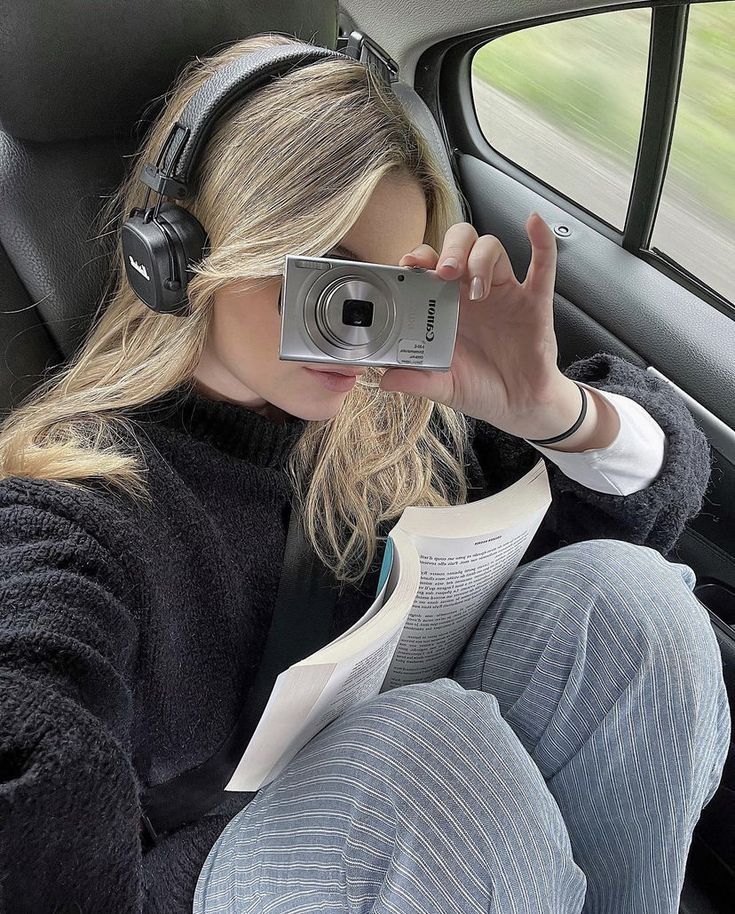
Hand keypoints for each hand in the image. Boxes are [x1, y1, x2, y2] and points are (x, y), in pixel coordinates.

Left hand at [379, 213, 569, 437]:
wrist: (519, 407)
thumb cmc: (480, 389)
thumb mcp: (443, 387)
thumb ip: (416, 380)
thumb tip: (384, 379)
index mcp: (446, 305)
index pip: (429, 265)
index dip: (419, 257)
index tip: (408, 264)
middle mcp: (472, 291)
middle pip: (460, 244)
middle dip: (452, 249)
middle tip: (446, 271)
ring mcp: (504, 292)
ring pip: (492, 248)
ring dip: (482, 259)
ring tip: (477, 289)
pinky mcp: (534, 301)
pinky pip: (542, 265)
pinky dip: (541, 241)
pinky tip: (534, 223)